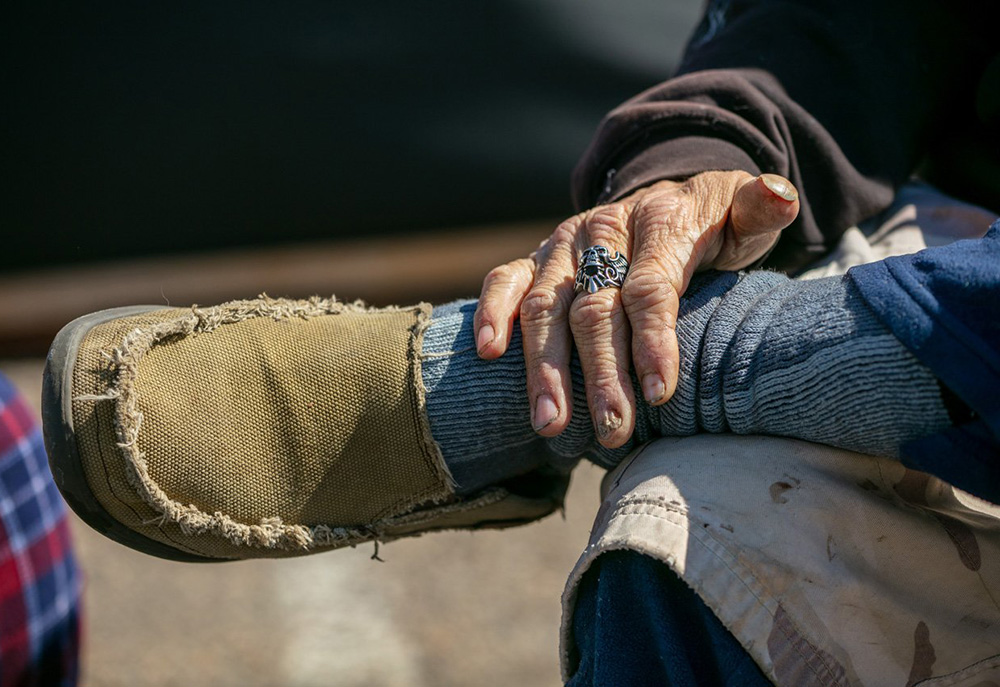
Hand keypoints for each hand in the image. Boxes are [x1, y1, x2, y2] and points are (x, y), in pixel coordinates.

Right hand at [474, 170, 799, 447]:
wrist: (664, 198)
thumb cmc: (711, 226)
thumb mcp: (745, 215)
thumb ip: (761, 208)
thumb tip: (780, 196)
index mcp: (657, 221)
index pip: (650, 287)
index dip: (652, 341)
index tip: (657, 394)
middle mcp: (602, 229)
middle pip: (594, 307)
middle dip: (600, 373)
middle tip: (611, 430)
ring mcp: (563, 245)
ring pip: (545, 305)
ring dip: (543, 367)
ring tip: (551, 424)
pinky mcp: (536, 259)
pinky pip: (505, 279)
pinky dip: (492, 311)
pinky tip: (488, 353)